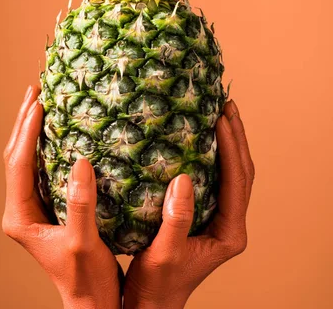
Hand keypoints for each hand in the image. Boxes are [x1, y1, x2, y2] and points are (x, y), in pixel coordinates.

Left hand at [2, 85, 122, 308]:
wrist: (92, 301)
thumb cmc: (87, 278)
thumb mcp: (84, 241)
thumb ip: (80, 204)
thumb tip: (81, 160)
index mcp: (20, 217)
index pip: (17, 164)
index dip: (27, 131)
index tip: (39, 103)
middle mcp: (21, 209)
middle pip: (16, 156)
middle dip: (24, 121)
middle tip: (37, 89)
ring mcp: (33, 206)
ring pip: (27, 159)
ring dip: (33, 129)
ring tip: (44, 100)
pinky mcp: (48, 205)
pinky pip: (42, 166)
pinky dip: (47, 143)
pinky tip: (60, 128)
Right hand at [123, 99, 254, 308]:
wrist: (150, 304)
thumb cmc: (157, 284)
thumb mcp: (163, 253)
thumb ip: (176, 219)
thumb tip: (184, 178)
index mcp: (229, 234)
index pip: (238, 182)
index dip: (232, 148)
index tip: (221, 119)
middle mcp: (231, 224)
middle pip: (242, 172)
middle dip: (236, 137)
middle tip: (226, 105)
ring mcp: (221, 219)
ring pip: (233, 173)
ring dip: (230, 142)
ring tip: (220, 113)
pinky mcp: (207, 215)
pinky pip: (218, 178)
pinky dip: (215, 154)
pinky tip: (203, 138)